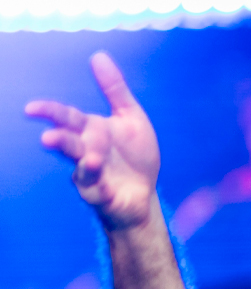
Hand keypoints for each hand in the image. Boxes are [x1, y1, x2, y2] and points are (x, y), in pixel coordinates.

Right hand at [25, 52, 159, 229]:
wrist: (143, 193)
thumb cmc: (134, 155)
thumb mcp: (130, 118)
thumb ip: (114, 90)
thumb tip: (98, 55)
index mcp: (91, 130)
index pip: (67, 117)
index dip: (50, 112)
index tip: (31, 108)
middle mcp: (86, 151)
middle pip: (70, 143)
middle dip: (60, 140)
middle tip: (48, 138)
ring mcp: (91, 175)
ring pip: (83, 168)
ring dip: (86, 163)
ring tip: (91, 159)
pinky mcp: (102, 196)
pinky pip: (98, 192)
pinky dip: (100, 188)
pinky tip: (104, 186)